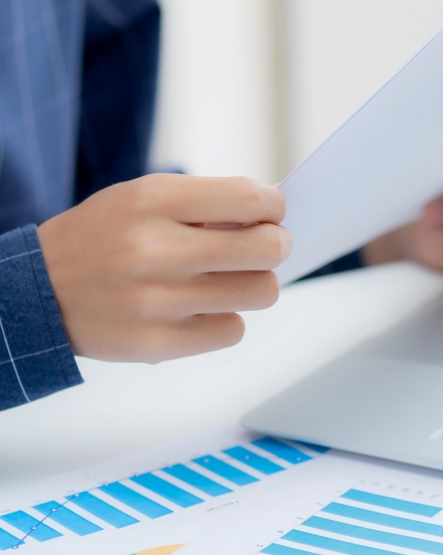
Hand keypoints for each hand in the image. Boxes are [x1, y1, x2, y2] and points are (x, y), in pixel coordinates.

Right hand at [37, 174, 290, 362]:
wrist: (40, 292)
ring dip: (255, 284)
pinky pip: (233, 330)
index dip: (275, 206)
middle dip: (277, 245)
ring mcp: (156, 301)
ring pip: (261, 292)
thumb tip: (274, 215)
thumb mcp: (142, 198)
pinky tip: (201, 310)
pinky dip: (226, 319)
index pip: (248, 198)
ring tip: (231, 279)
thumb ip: (206, 202)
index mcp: (151, 202)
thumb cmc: (105, 239)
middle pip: (267, 249)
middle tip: (265, 247)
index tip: (274, 212)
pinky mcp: (158, 344)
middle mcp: (154, 250)